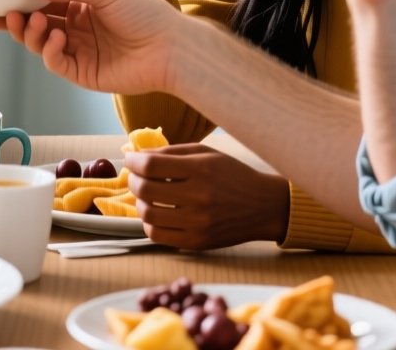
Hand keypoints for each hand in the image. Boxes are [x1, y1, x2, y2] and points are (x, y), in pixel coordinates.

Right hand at [0, 0, 185, 94]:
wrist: (171, 48)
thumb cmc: (145, 13)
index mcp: (81, 3)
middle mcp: (76, 27)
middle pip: (33, 22)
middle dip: (8, 19)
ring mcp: (78, 51)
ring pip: (39, 43)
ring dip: (29, 31)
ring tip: (32, 20)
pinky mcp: (82, 74)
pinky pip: (55, 62)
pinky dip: (49, 50)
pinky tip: (56, 38)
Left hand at [124, 144, 289, 249]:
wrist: (264, 206)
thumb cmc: (233, 175)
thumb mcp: (207, 153)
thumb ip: (171, 152)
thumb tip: (137, 155)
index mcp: (201, 169)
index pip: (150, 165)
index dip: (133, 161)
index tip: (131, 160)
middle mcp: (199, 197)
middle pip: (145, 190)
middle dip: (133, 181)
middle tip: (136, 177)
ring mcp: (198, 222)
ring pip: (147, 214)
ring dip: (139, 203)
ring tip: (147, 196)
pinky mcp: (197, 242)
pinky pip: (158, 236)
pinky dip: (150, 224)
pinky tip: (157, 214)